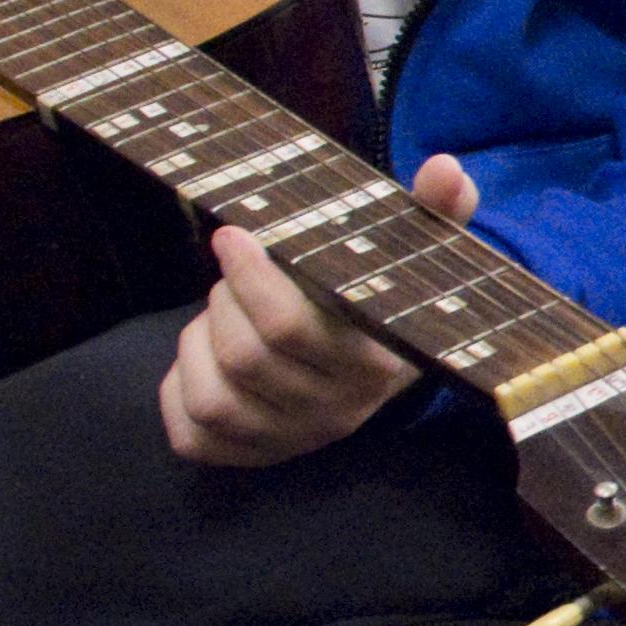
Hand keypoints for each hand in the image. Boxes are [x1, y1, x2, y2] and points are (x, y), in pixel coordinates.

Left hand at [162, 152, 465, 467]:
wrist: (377, 372)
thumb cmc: (380, 299)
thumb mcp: (414, 255)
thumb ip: (434, 209)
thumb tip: (445, 168)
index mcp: (373, 366)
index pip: (292, 331)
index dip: (251, 279)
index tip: (232, 235)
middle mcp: (333, 415)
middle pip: (245, 358)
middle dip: (226, 301)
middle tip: (234, 271)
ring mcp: (288, 442)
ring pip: (212, 399)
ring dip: (200, 344)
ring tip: (221, 315)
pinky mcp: (246, 457)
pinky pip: (190, 434)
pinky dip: (180, 390)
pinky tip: (205, 359)